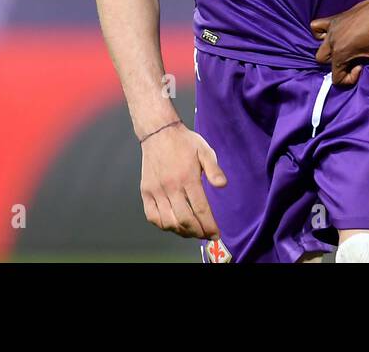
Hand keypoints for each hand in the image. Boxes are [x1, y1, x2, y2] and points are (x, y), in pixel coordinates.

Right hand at [139, 122, 227, 238]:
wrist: (158, 132)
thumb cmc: (184, 142)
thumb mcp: (204, 150)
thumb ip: (214, 169)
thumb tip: (222, 186)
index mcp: (187, 177)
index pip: (200, 209)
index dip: (209, 226)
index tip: (216, 235)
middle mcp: (170, 186)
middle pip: (185, 220)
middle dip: (198, 232)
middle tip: (206, 235)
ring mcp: (156, 190)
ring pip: (168, 222)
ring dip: (182, 232)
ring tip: (192, 231)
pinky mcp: (146, 191)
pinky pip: (152, 217)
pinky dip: (163, 226)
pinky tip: (173, 224)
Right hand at [310, 0, 368, 90]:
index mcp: (341, 53)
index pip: (336, 77)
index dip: (350, 77)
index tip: (363, 66)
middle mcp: (332, 42)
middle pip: (324, 63)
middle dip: (338, 65)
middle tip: (355, 60)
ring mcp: (331, 29)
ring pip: (320, 47)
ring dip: (329, 52)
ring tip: (346, 50)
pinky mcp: (335, 19)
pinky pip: (317, 27)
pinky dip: (321, 33)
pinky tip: (335, 35)